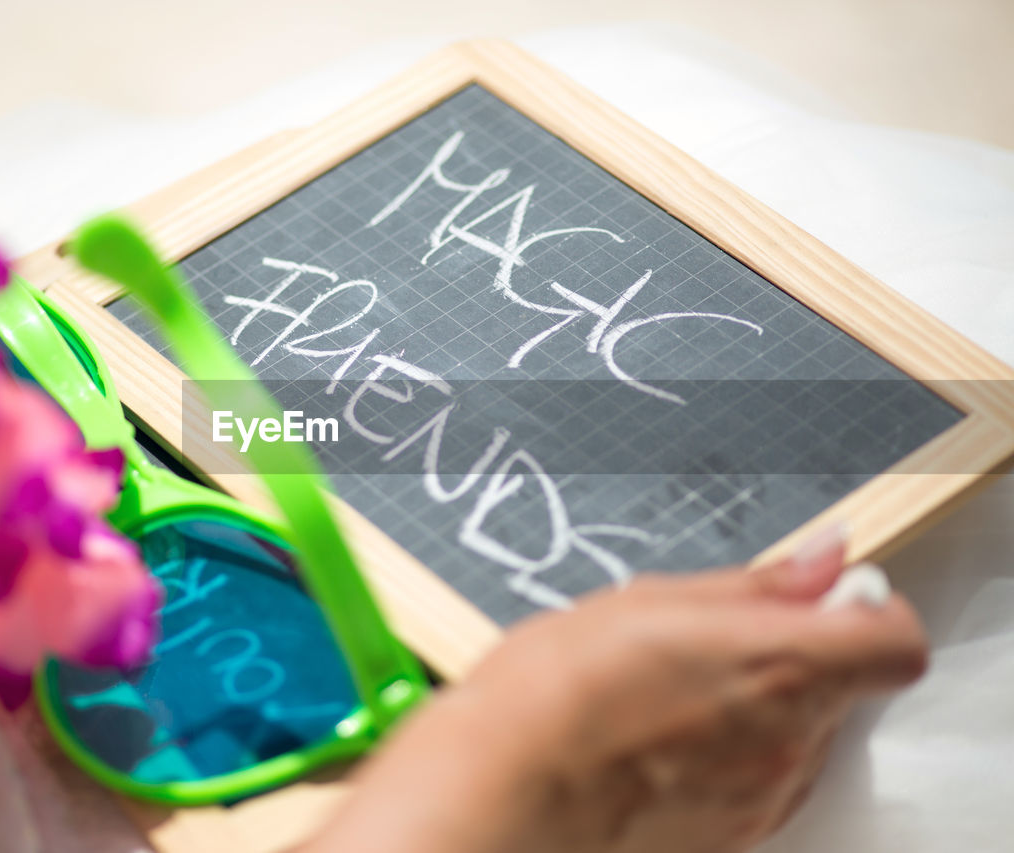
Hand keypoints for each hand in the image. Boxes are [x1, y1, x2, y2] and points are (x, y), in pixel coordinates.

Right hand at [303, 528, 926, 852]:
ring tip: (675, 686)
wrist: (505, 789)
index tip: (817, 596)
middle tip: (714, 635)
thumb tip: (824, 561)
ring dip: (764, 702)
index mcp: (779, 665)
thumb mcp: (651, 601)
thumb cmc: (556, 690)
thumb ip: (757, 584)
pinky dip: (736, 750)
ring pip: (803, 733)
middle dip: (797, 651)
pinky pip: (766, 777)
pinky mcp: (734, 833)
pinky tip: (664, 732)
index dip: (864, 610)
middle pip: (844, 684)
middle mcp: (788, 740)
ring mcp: (763, 795)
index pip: (893, 640)